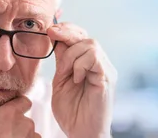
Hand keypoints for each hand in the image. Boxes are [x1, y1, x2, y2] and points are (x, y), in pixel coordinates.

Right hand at [0, 78, 40, 137]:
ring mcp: (29, 136)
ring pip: (30, 131)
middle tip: (0, 129)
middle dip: (16, 122)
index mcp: (10, 113)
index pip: (25, 101)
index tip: (8, 110)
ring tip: (5, 137)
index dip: (18, 104)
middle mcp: (24, 123)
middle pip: (25, 117)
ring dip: (22, 134)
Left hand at [47, 23, 116, 137]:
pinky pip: (94, 58)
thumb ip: (62, 62)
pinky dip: (81, 65)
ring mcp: (105, 70)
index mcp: (89, 64)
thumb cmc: (72, 112)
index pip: (81, 37)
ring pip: (90, 44)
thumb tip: (56, 38)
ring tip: (67, 73)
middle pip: (86, 36)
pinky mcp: (107, 78)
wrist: (82, 133)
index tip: (50, 30)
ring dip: (72, 55)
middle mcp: (100, 64)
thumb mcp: (61, 81)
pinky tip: (77, 79)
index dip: (67, 29)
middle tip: (52, 33)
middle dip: (67, 32)